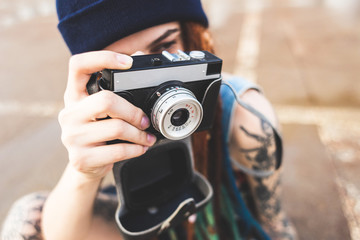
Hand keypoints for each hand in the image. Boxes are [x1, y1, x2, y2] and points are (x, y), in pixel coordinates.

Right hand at [58, 51, 155, 179]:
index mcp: (74, 95)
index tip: (128, 63)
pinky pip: (118, 150)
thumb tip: (139, 58)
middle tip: (144, 120)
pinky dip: (136, 149)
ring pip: (117, 127)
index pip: (78, 65)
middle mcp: (69, 113)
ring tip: (146, 137)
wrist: (87, 166)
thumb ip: (116, 90)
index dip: (103, 58)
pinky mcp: (81, 158)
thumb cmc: (99, 133)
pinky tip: (140, 148)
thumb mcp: (101, 111)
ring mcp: (72, 136)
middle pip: (106, 100)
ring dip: (139, 134)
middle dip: (133, 112)